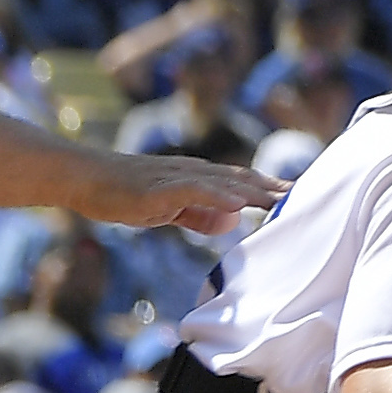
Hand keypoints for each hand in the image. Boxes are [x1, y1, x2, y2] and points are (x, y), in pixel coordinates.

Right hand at [74, 148, 284, 232]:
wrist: (84, 178)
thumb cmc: (124, 193)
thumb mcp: (169, 209)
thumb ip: (199, 214)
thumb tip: (231, 220)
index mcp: (200, 177)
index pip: (244, 182)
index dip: (273, 189)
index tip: (302, 197)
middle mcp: (195, 172)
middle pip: (242, 180)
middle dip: (274, 189)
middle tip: (308, 197)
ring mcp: (176, 177)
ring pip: (223, 182)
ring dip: (254, 192)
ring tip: (283, 200)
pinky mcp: (157, 187)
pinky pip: (191, 190)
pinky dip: (215, 196)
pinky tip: (236, 205)